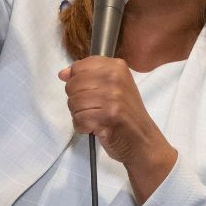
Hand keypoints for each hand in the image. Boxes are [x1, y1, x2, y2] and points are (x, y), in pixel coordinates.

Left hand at [59, 57, 175, 175]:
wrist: (142, 139)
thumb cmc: (126, 114)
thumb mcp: (113, 87)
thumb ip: (88, 76)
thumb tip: (63, 74)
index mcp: (117, 67)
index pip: (79, 66)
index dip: (78, 82)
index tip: (91, 91)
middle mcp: (115, 78)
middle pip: (73, 85)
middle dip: (78, 100)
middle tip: (95, 108)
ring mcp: (111, 97)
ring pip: (73, 102)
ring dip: (80, 114)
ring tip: (97, 118)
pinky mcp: (106, 116)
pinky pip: (78, 119)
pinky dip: (83, 127)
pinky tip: (96, 127)